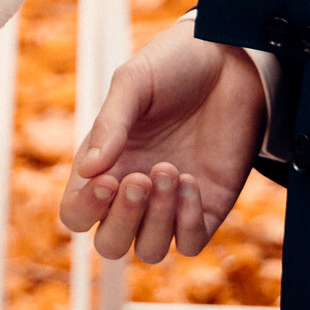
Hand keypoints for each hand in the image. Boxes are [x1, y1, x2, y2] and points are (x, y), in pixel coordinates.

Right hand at [62, 19, 265, 261]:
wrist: (231, 59)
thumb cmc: (174, 65)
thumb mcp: (134, 83)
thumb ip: (110, 124)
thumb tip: (89, 171)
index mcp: (105, 164)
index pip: (77, 213)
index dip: (85, 209)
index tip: (108, 180)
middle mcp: (134, 191)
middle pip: (110, 244)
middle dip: (122, 220)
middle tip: (140, 178)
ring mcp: (171, 202)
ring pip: (150, 250)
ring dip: (157, 220)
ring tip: (170, 170)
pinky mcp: (208, 206)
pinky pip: (190, 243)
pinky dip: (187, 222)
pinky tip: (191, 180)